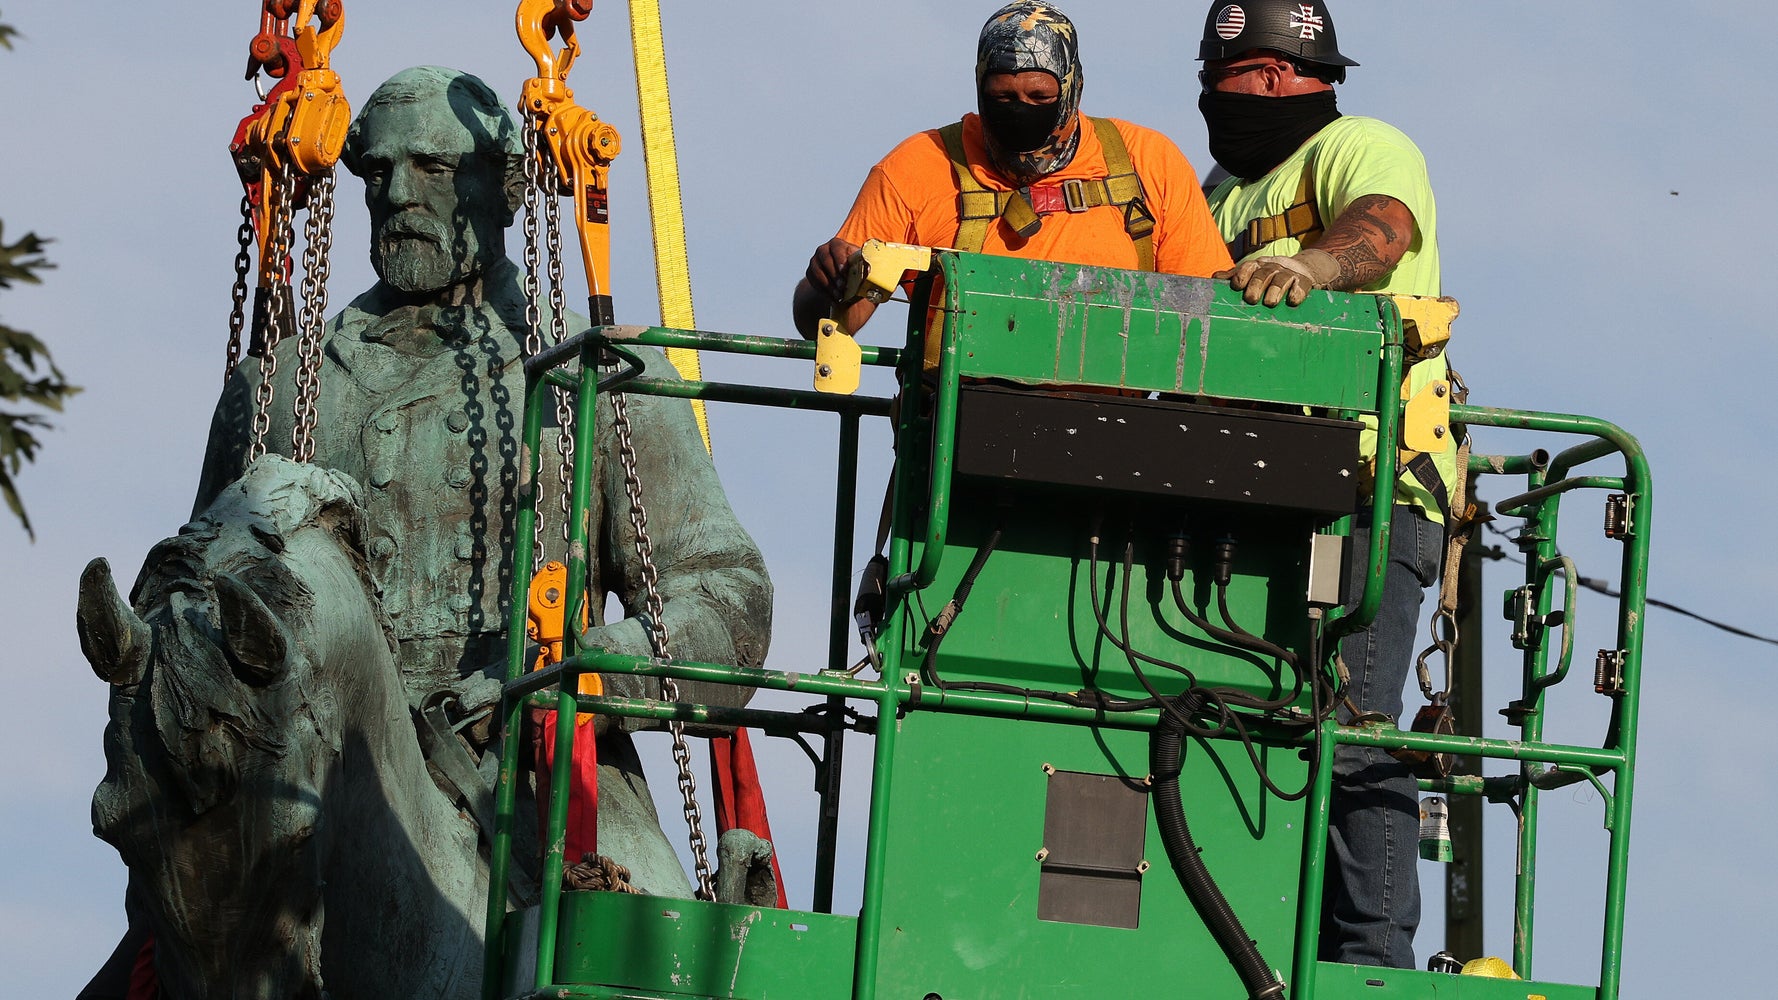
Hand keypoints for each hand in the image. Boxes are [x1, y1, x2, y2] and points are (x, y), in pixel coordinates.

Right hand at [804, 237, 860, 301]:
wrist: (841, 279)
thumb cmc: (855, 269)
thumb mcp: (860, 266)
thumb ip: (864, 266)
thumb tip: (869, 270)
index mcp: (838, 244)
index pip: (836, 247)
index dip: (840, 258)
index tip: (844, 270)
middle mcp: (824, 250)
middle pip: (825, 259)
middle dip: (834, 274)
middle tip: (843, 286)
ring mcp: (815, 261)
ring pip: (818, 272)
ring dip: (829, 285)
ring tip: (839, 296)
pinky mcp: (810, 273)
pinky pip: (814, 282)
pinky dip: (825, 291)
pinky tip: (834, 298)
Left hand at [1217, 248, 1340, 306]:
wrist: (1302, 270)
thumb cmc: (1270, 276)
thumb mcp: (1253, 273)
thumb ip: (1234, 276)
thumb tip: (1214, 278)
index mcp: (1258, 266)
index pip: (1248, 267)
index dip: (1242, 275)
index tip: (1236, 286)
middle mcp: (1273, 267)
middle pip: (1264, 274)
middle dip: (1256, 285)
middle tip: (1251, 299)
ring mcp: (1289, 274)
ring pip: (1282, 279)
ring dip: (1275, 290)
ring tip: (1270, 303)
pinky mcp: (1305, 281)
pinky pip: (1302, 286)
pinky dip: (1297, 293)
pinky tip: (1293, 301)